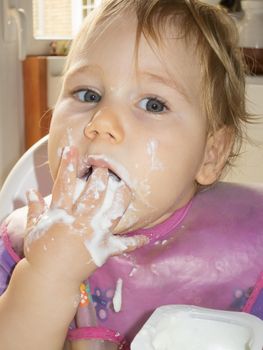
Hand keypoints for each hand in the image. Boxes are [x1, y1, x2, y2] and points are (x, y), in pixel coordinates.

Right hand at [24, 146, 146, 282]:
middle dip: (100, 178)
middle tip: (105, 167)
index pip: (64, 186)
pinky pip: (122, 246)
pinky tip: (146, 237)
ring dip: (120, 199)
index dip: (68, 167)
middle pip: (92, 196)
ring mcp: (94, 237)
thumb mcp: (33, 230)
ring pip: (112, 213)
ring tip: (126, 187)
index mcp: (61, 217)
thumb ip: (34, 210)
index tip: (72, 150)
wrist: (49, 280)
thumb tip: (30, 191)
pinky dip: (134, 242)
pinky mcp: (103, 251)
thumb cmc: (40, 254)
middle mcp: (80, 224)